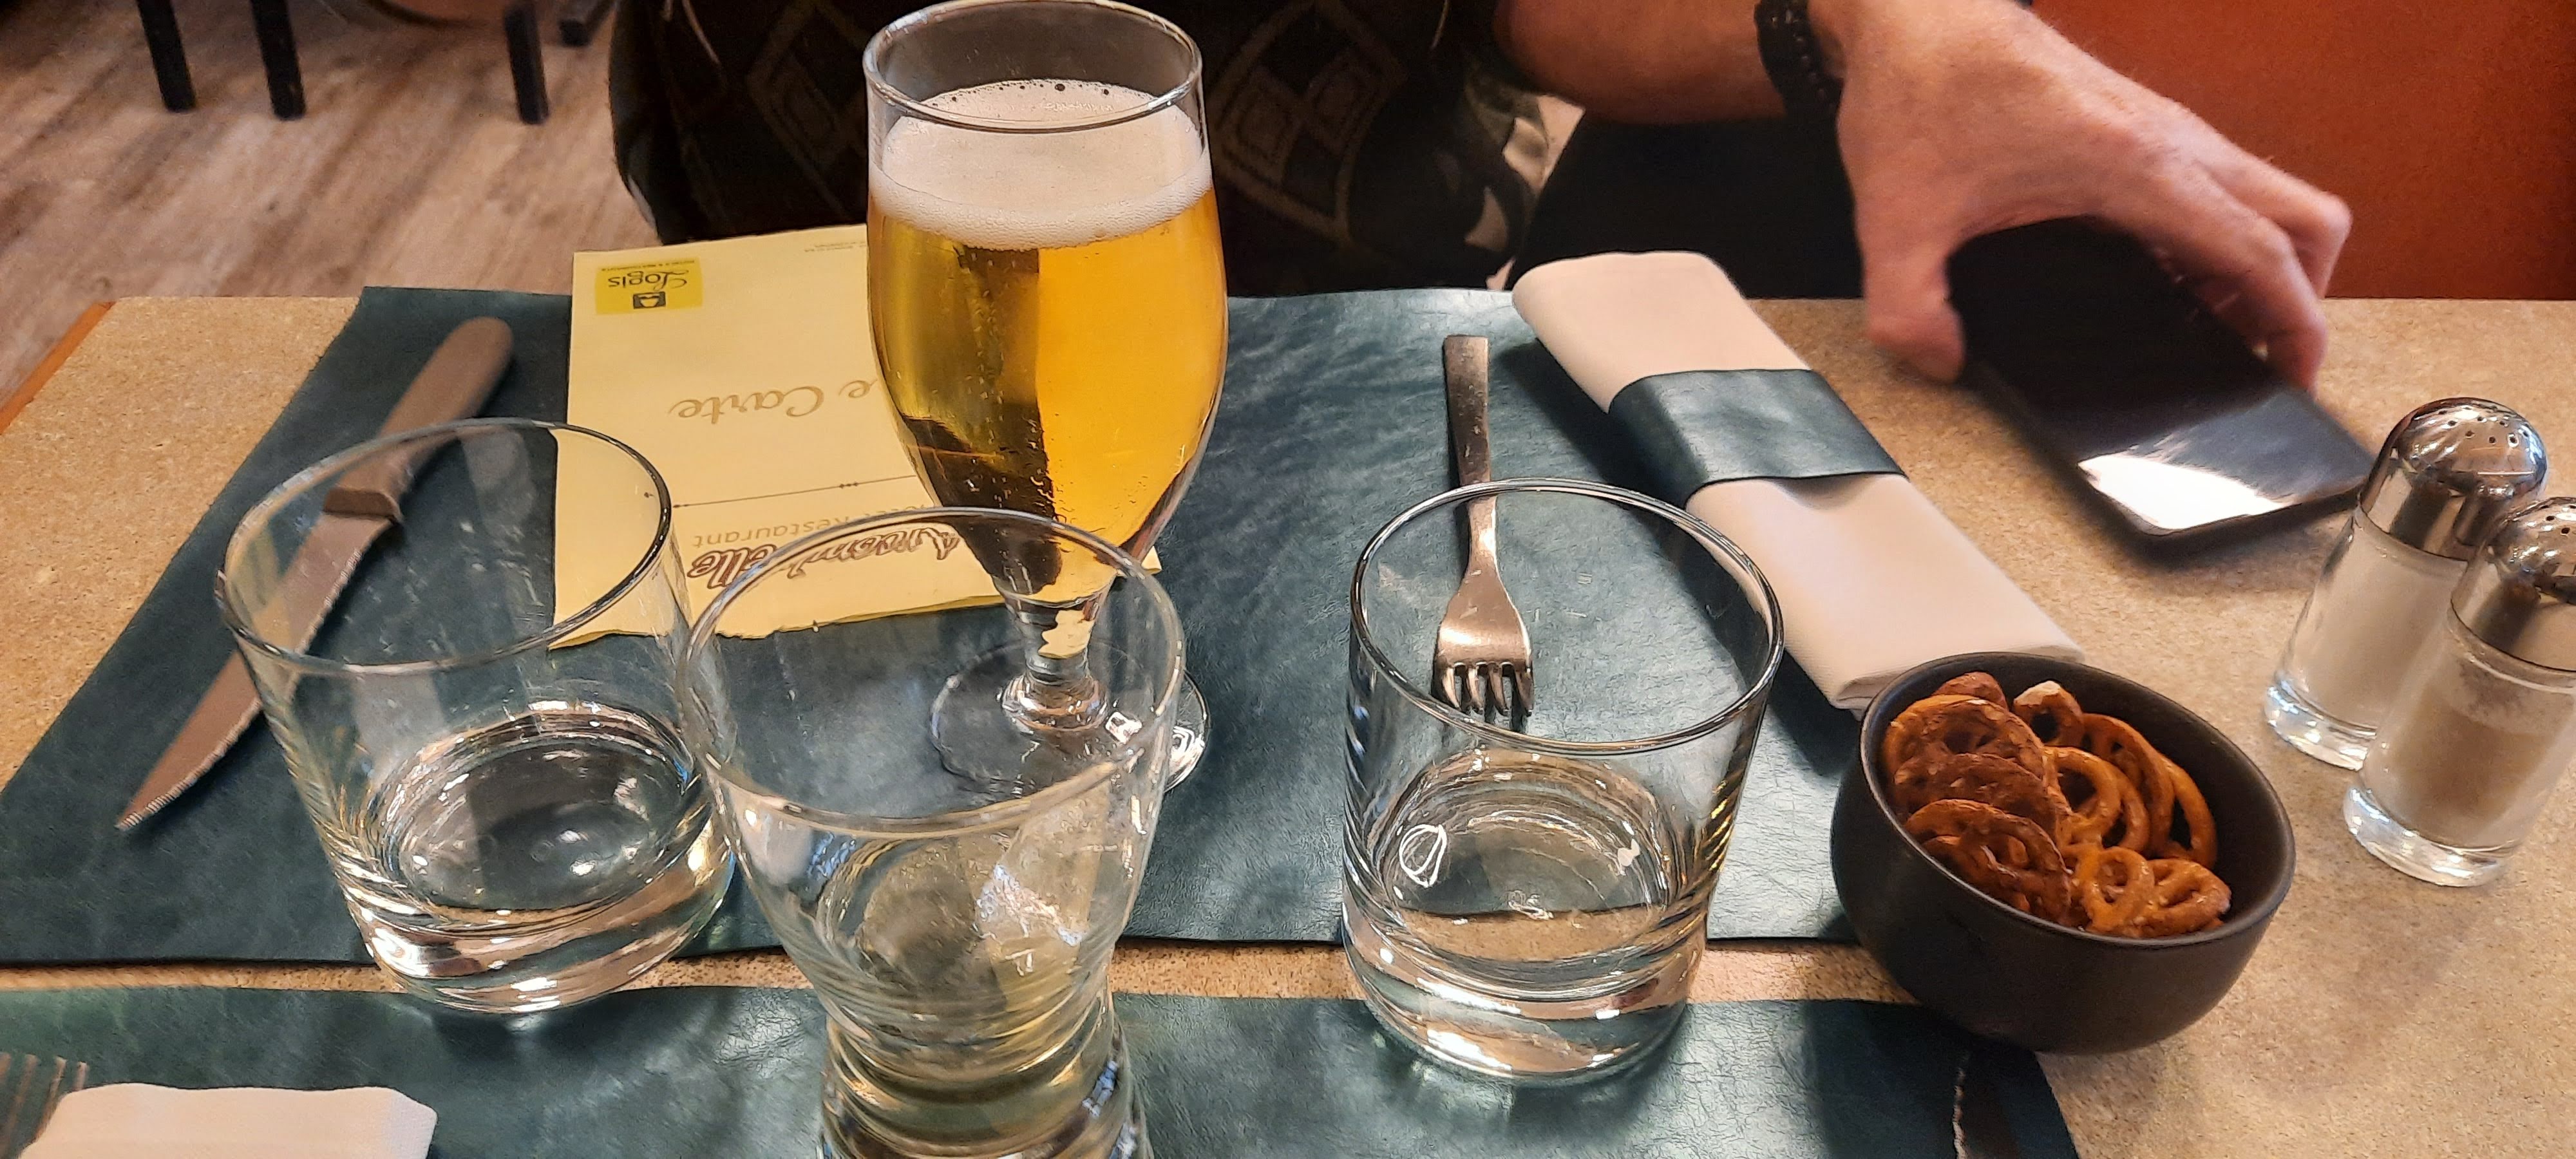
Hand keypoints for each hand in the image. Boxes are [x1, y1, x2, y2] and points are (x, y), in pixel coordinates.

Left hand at [1813, 0, 2350, 385]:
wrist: (1917, 16)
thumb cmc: (1919, 94)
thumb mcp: (1893, 221)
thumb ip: (1908, 311)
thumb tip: (1944, 364)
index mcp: (2135, 166)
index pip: (2262, 250)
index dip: (2296, 324)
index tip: (2298, 379)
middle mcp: (2173, 141)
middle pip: (2303, 219)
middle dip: (2302, 297)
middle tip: (2264, 362)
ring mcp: (2166, 129)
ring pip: (2268, 200)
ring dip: (2263, 266)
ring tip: (2218, 335)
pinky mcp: (2145, 126)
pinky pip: (2222, 189)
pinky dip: (2223, 239)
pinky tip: (2169, 283)